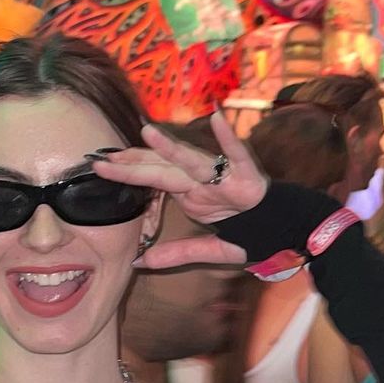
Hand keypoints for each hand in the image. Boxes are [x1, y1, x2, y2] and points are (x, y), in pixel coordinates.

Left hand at [91, 111, 266, 269]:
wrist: (283, 230)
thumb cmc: (246, 232)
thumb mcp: (207, 250)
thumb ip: (176, 254)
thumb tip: (140, 264)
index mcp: (189, 191)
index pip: (152, 177)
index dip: (128, 172)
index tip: (99, 167)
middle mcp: (201, 179)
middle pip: (162, 168)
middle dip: (133, 162)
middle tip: (102, 159)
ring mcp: (223, 175)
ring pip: (192, 160)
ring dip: (171, 147)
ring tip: (147, 133)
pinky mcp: (248, 175)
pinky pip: (237, 154)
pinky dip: (228, 138)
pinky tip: (218, 118)